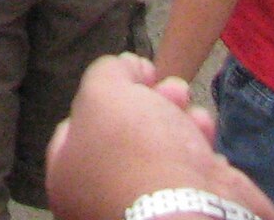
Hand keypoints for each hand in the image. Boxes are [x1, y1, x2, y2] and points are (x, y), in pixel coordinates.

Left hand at [45, 55, 273, 219]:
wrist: (193, 214)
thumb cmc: (136, 151)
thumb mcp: (104, 91)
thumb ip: (108, 72)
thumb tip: (126, 68)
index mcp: (69, 180)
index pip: (76, 127)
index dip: (104, 92)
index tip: (133, 72)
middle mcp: (101, 199)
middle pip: (124, 134)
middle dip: (150, 99)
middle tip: (170, 86)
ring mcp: (145, 209)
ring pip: (159, 150)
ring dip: (177, 117)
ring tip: (188, 101)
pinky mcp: (185, 211)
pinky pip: (188, 171)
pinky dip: (198, 145)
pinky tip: (204, 129)